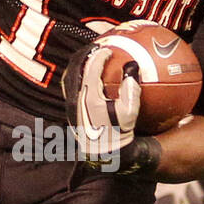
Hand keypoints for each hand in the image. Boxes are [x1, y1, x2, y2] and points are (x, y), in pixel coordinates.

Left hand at [62, 43, 140, 167]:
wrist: (105, 154)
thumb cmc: (120, 133)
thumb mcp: (130, 112)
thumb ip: (131, 88)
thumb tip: (132, 66)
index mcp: (90, 97)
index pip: (91, 69)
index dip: (99, 56)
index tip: (108, 49)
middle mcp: (77, 99)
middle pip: (76, 69)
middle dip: (85, 56)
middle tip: (95, 49)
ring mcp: (72, 106)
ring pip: (71, 78)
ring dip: (79, 66)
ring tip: (89, 60)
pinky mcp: (71, 112)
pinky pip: (72, 88)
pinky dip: (79, 79)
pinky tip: (89, 79)